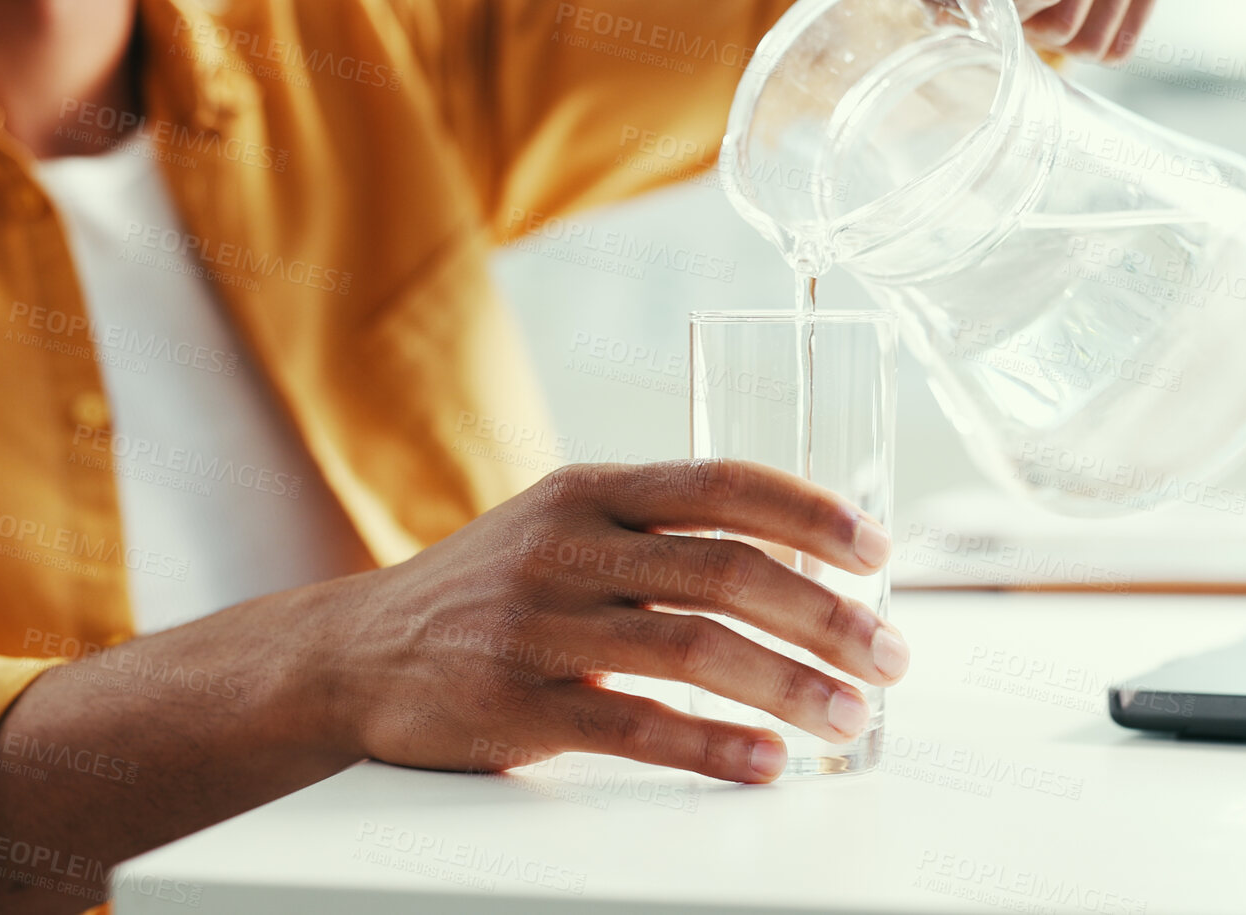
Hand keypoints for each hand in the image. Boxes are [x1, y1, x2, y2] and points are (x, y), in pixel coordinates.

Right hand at [304, 460, 907, 782]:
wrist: (354, 652)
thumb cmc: (487, 591)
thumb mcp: (561, 527)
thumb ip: (658, 535)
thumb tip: (801, 562)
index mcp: (589, 490)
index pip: (719, 482)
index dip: (810, 511)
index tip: (877, 547)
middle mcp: (564, 545)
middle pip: (723, 570)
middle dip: (825, 614)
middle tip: (890, 653)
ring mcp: (536, 625)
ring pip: (691, 649)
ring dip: (790, 685)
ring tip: (851, 716)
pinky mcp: (515, 705)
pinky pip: (634, 728)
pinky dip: (712, 746)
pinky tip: (766, 762)